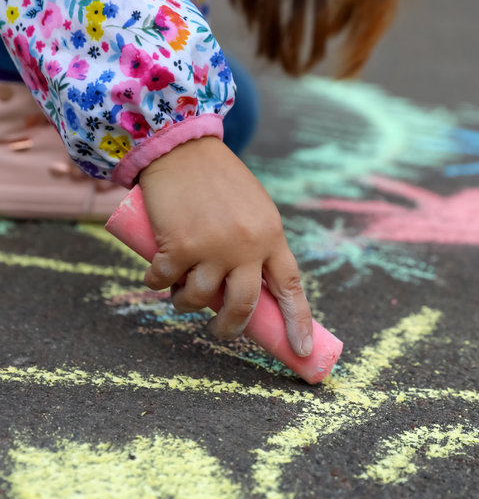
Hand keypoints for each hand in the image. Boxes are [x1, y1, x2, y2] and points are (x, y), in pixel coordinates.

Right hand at [138, 136, 313, 356]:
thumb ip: (258, 246)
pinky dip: (158, 283)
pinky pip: (165, 282)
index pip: (290, 287)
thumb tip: (247, 292)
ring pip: (199, 298)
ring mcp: (212, 246)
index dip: (298, 322)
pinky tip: (157, 276)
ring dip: (186, 303)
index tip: (302, 350)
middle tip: (221, 331)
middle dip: (230, 327)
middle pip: (243, 305)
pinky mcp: (178, 245)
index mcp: (272, 235)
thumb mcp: (255, 210)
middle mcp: (246, 245)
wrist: (183, 148)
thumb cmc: (220, 182)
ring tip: (182, 293)